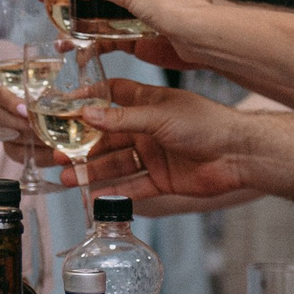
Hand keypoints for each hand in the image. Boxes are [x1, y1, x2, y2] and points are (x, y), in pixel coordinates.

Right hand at [66, 78, 258, 203]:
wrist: (237, 154)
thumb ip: (123, 119)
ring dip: (92, 172)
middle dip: (83, 146)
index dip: (89, 100)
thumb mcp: (159, 116)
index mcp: (148, 104)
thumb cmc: (205, 123)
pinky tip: (94, 197)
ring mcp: (155, 155)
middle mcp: (148, 129)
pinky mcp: (163, 179)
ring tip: (67, 178)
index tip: (63, 106)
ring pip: (117, 164)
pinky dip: (115, 193)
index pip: (112, 96)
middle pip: (108, 137)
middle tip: (56, 154)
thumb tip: (87, 113)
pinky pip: (134, 187)